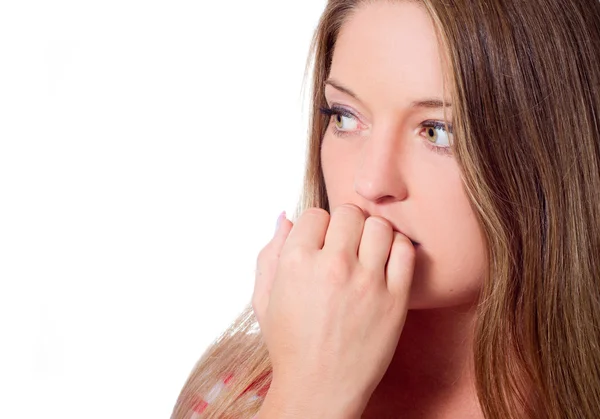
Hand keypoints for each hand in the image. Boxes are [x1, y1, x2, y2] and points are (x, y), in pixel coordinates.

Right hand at [252, 204, 415, 417]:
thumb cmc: (289, 344)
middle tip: (344, 246)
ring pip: (379, 225)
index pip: (316, 213)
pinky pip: (404, 251)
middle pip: (349, 213)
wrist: (318, 389)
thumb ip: (271, 252)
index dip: (317, 227)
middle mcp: (332, 266)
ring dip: (372, 234)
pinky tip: (385, 263)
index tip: (320, 244)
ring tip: (366, 253)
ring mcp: (366, 282)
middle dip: (345, 225)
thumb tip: (287, 217)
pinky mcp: (394, 299)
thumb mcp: (264, 297)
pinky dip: (396, 249)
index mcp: (296, 262)